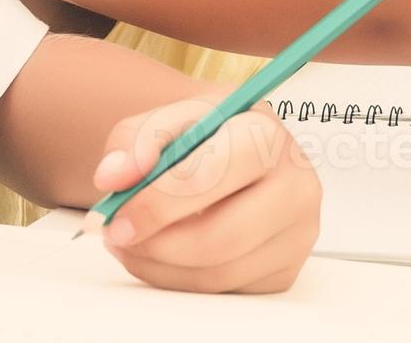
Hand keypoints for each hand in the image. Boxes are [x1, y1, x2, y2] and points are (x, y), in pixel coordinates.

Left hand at [90, 100, 321, 293]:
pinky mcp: (284, 271)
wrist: (241, 150)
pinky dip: (177, 279)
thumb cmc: (208, 136)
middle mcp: (296, 186)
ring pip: (217, 273)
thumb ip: (136, 140)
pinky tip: (160, 254)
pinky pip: (222, 290)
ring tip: (130, 242)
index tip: (118, 214)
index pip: (213, 175)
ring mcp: (296, 234)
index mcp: (268, 136)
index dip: (159, 202)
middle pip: (220, 237)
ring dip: (158, 265)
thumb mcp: (171, 119)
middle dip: (156, 243)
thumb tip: (114, 178)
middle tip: (118, 235)